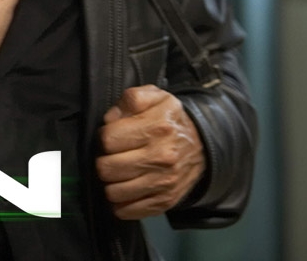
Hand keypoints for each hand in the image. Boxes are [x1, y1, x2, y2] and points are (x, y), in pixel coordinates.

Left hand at [96, 85, 204, 219]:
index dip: (104, 137)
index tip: (111, 137)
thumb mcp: (155, 96)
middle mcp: (161, 156)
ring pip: (114, 192)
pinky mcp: (165, 200)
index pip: (108, 139)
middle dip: (103, 161)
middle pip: (107, 168)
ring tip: (118, 172)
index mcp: (156, 126)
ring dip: (110, 182)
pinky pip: (129, 211)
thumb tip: (110, 119)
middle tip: (112, 156)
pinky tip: (124, 189)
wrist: (204, 145)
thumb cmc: (170, 119)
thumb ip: (130, 100)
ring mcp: (164, 181)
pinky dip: (121, 203)